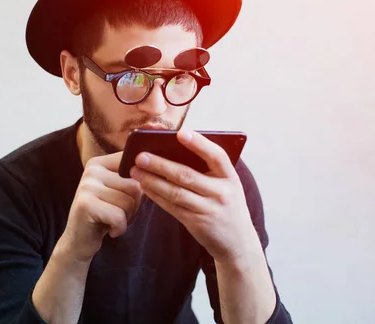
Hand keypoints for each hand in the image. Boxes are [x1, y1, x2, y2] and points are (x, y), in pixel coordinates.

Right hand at [59, 152, 142, 261]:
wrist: (79, 241)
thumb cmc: (104, 215)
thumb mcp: (118, 191)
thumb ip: (132, 177)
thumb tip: (154, 170)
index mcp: (100, 163)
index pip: (134, 165)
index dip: (141, 187)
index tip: (127, 198)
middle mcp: (91, 170)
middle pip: (135, 186)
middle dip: (133, 206)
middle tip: (116, 214)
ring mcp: (87, 186)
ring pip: (128, 202)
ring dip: (126, 218)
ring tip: (111, 220)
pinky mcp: (85, 205)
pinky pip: (119, 216)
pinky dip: (119, 228)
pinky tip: (109, 230)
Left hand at [130, 129, 257, 263]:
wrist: (238, 242)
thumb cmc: (227, 204)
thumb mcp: (227, 185)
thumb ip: (209, 169)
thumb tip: (174, 147)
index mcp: (231, 177)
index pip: (217, 156)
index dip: (200, 144)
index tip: (180, 133)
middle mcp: (222, 193)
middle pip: (187, 175)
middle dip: (160, 164)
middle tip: (140, 155)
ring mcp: (209, 209)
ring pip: (175, 192)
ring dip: (152, 180)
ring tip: (135, 171)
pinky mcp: (197, 223)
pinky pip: (172, 206)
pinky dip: (156, 195)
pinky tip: (145, 186)